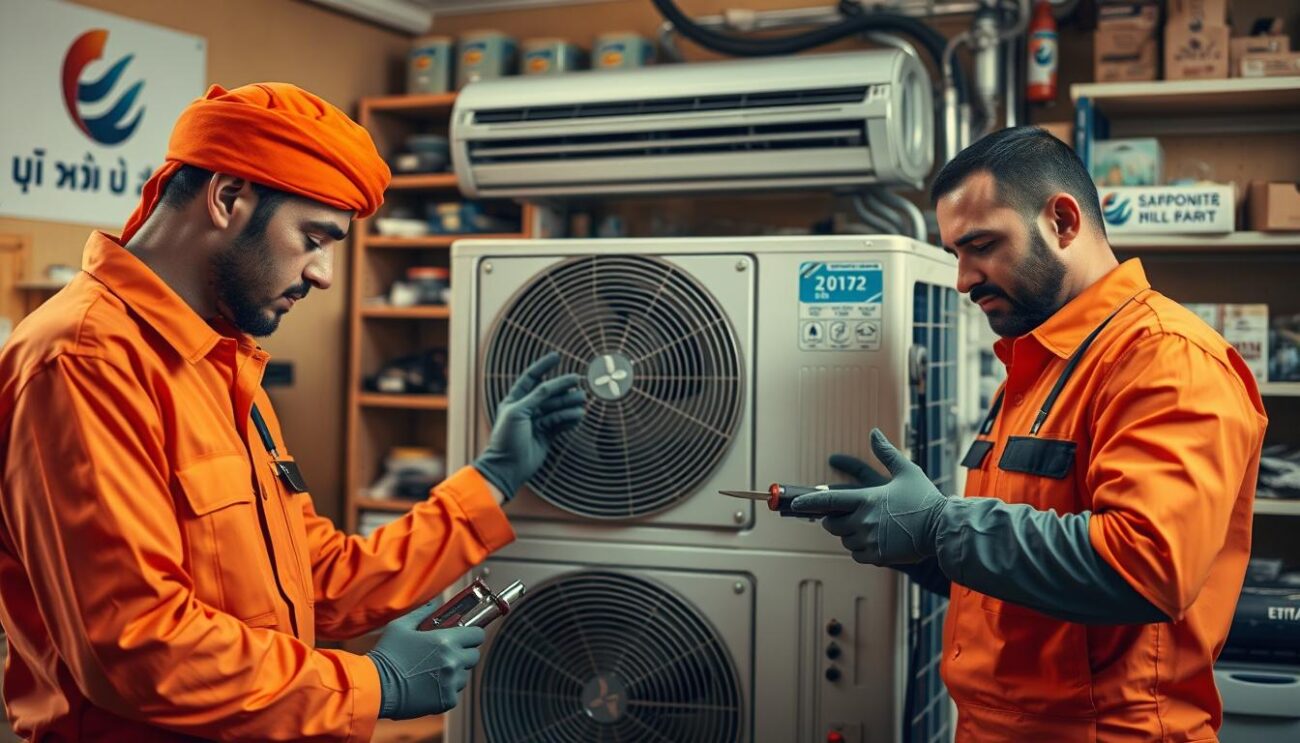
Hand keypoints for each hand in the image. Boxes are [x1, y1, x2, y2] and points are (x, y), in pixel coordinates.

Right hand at [366, 603, 485, 719]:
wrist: (376, 686)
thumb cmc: (386, 655)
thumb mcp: (400, 626)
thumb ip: (421, 613)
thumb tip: (433, 605)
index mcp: (446, 640)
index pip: (477, 635)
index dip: (472, 635)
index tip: (466, 637)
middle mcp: (453, 661)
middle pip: (474, 656)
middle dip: (463, 654)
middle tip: (447, 655)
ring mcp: (451, 682)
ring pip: (464, 676)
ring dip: (455, 673)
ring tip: (433, 672)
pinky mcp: (446, 700)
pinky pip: (454, 692)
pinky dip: (445, 690)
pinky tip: (428, 686)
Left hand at [474, 353, 585, 501]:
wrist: (507, 467)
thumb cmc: (506, 439)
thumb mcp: (518, 412)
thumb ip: (536, 397)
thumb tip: (551, 384)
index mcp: (515, 400)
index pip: (531, 378)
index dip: (543, 366)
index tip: (557, 356)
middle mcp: (526, 409)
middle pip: (548, 394)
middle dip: (563, 387)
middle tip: (578, 382)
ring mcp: (537, 423)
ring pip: (557, 409)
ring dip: (569, 404)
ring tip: (582, 401)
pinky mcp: (546, 436)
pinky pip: (560, 424)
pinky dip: (569, 420)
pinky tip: (578, 416)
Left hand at [792, 429, 949, 564]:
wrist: (943, 529)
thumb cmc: (925, 499)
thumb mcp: (906, 471)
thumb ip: (886, 453)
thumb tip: (874, 432)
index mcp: (866, 499)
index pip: (828, 502)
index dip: (809, 503)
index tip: (797, 504)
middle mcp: (863, 521)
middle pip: (831, 524)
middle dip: (833, 519)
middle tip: (846, 516)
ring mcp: (869, 540)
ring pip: (844, 540)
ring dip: (849, 534)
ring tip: (868, 527)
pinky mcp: (877, 557)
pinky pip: (856, 554)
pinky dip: (860, 549)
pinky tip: (875, 541)